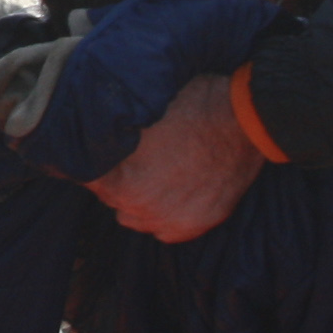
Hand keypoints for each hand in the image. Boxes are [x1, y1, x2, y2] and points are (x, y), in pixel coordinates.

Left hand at [90, 70, 268, 241]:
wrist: (248, 119)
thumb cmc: (193, 103)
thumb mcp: (140, 106)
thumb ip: (109, 126)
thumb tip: (84, 120)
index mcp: (119, 180)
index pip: (83, 177)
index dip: (86, 159)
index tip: (90, 149)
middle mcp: (139, 207)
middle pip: (109, 196)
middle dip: (116, 176)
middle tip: (133, 154)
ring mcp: (168, 220)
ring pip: (134, 216)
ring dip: (138, 197)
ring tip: (154, 172)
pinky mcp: (196, 224)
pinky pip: (164, 229)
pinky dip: (164, 212)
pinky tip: (172, 190)